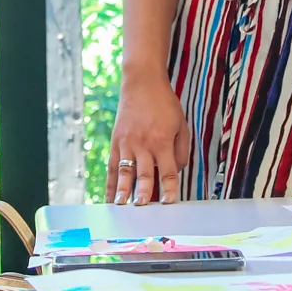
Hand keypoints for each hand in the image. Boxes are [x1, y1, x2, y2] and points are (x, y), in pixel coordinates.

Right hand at [107, 74, 190, 205]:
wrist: (142, 83)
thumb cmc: (165, 104)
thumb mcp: (181, 125)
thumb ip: (181, 150)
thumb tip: (176, 172)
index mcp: (163, 140)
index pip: (168, 169)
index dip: (169, 187)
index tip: (169, 202)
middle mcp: (144, 143)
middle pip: (145, 172)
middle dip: (144, 192)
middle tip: (142, 207)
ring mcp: (127, 143)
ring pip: (126, 171)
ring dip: (123, 190)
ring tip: (122, 205)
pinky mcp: (116, 142)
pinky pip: (113, 166)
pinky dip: (111, 183)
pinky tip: (110, 196)